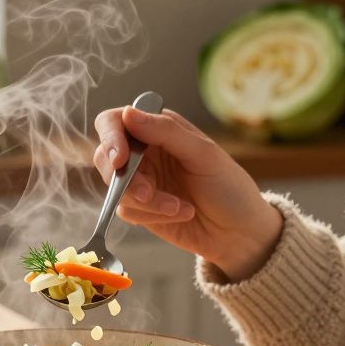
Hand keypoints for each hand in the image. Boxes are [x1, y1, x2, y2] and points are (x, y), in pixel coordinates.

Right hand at [92, 106, 283, 281]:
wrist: (239, 232)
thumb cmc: (229, 187)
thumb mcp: (204, 154)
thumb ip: (165, 132)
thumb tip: (128, 113)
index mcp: (158, 128)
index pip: (115, 122)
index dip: (110, 138)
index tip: (120, 159)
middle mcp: (144, 152)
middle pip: (105, 156)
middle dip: (124, 178)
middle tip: (147, 193)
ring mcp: (140, 181)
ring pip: (114, 187)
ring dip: (146, 201)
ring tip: (178, 206)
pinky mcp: (140, 209)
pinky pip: (126, 210)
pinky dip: (152, 214)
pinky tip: (180, 213)